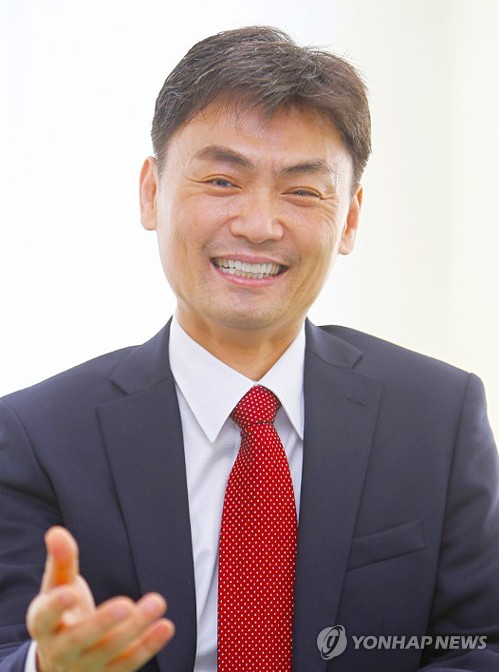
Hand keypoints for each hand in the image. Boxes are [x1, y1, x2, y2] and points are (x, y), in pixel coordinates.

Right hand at [26, 526, 174, 671]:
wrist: (62, 659)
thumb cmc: (62, 612)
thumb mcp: (57, 586)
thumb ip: (61, 560)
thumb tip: (56, 531)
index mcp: (44, 625)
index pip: (46, 617)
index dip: (56, 606)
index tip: (69, 593)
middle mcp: (62, 650)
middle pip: (80, 639)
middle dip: (103, 623)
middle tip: (125, 605)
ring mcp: (85, 666)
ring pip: (110, 651)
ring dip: (136, 629)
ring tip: (157, 603)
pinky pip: (129, 663)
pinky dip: (148, 646)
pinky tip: (165, 626)